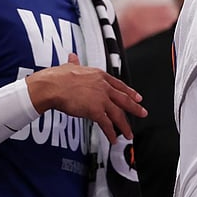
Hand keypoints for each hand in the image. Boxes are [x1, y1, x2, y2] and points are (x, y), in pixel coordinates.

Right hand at [27, 53, 145, 144]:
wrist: (52, 86)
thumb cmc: (57, 77)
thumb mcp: (69, 66)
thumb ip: (73, 63)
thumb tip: (72, 57)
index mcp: (99, 75)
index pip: (119, 85)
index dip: (129, 92)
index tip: (137, 97)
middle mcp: (104, 87)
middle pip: (124, 99)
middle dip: (135, 108)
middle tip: (143, 113)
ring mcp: (101, 99)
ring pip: (118, 114)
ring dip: (125, 126)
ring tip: (129, 134)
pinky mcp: (95, 110)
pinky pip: (107, 124)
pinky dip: (111, 133)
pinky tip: (114, 139)